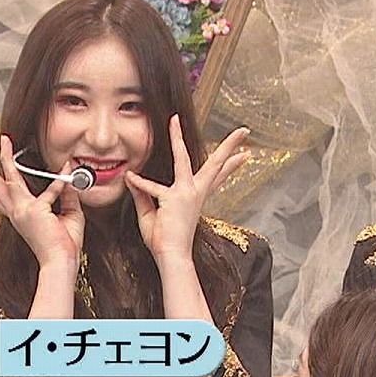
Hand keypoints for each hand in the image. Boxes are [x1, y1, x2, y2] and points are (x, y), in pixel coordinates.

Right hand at [0, 135, 83, 268]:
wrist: (62, 262)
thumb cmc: (64, 245)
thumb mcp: (68, 215)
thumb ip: (67, 197)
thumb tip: (68, 178)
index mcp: (20, 216)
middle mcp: (17, 212)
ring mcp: (23, 210)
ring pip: (8, 178)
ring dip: (5, 157)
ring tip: (2, 141)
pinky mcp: (34, 210)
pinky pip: (52, 188)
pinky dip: (61, 179)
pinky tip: (67, 164)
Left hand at [124, 115, 249, 266]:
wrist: (171, 256)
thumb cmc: (165, 240)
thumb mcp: (152, 213)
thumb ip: (144, 195)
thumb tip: (133, 178)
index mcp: (196, 196)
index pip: (217, 177)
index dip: (231, 166)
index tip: (246, 155)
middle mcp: (196, 192)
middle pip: (216, 164)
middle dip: (230, 145)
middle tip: (244, 131)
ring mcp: (187, 193)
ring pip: (184, 158)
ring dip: (177, 138)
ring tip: (175, 120)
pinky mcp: (174, 197)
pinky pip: (150, 187)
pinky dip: (139, 183)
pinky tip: (130, 176)